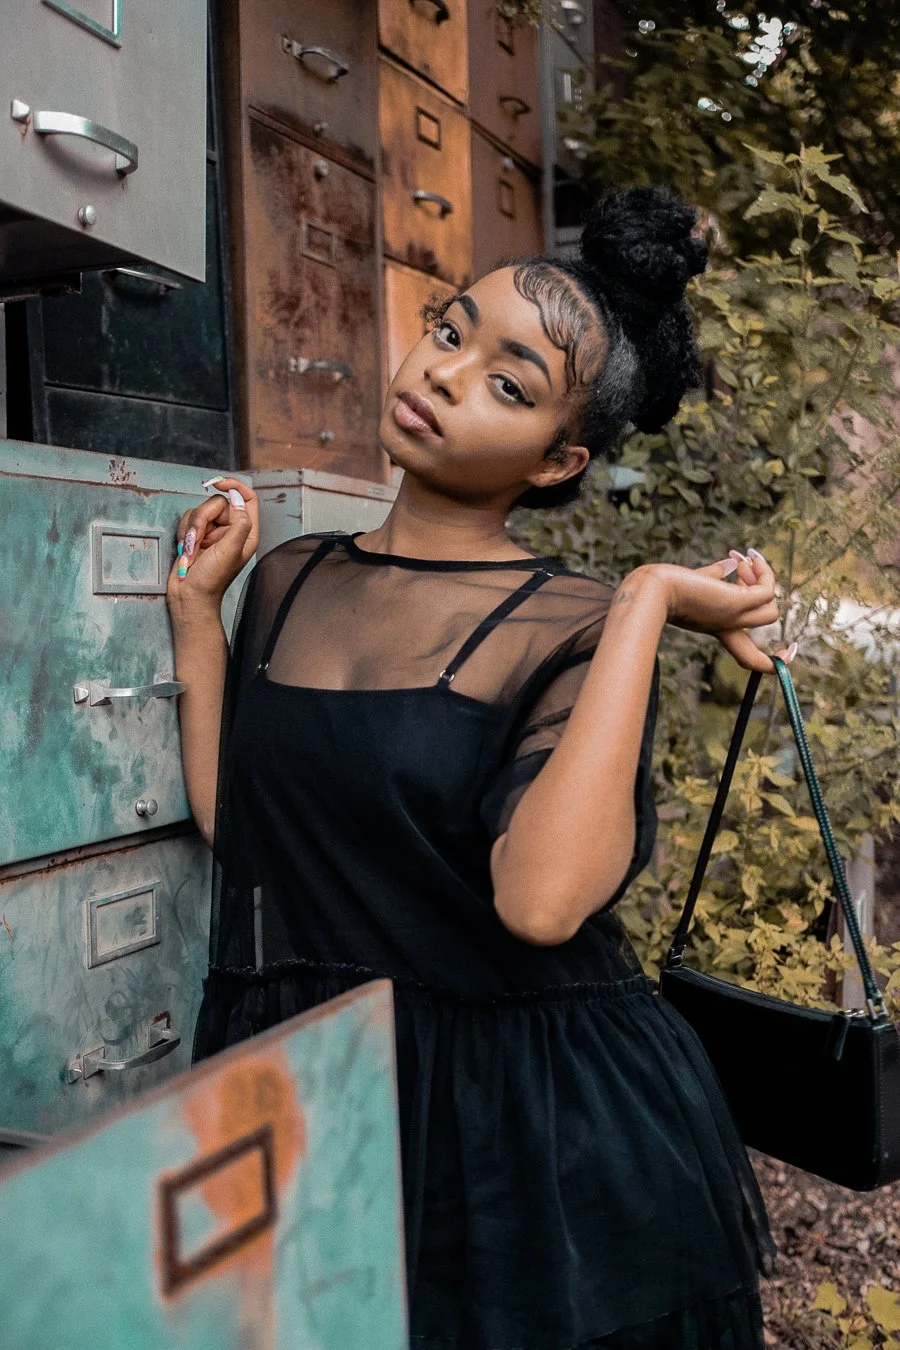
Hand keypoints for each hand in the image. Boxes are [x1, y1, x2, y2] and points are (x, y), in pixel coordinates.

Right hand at [166, 476, 258, 610]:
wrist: (189, 596)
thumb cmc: (212, 579)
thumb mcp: (230, 550)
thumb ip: (239, 523)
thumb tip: (237, 498)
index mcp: (246, 533)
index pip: (248, 498)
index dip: (235, 487)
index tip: (218, 483)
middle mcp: (232, 530)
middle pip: (218, 502)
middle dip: (203, 518)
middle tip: (199, 541)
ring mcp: (214, 532)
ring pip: (200, 510)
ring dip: (192, 528)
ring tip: (192, 550)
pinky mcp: (197, 535)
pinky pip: (189, 519)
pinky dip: (184, 532)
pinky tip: (186, 549)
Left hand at [631, 548, 794, 672]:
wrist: (654, 591)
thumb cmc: (665, 588)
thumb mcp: (697, 583)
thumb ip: (715, 575)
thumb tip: (731, 562)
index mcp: (718, 628)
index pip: (750, 658)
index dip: (770, 660)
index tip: (789, 649)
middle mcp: (729, 627)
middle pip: (766, 625)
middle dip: (767, 591)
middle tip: (746, 566)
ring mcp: (735, 617)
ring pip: (772, 611)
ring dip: (765, 581)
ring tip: (743, 562)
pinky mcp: (737, 603)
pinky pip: (768, 591)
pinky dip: (764, 572)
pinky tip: (746, 558)